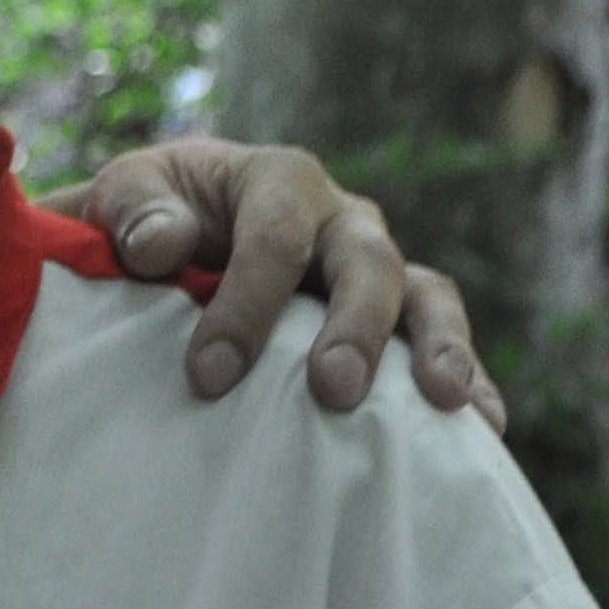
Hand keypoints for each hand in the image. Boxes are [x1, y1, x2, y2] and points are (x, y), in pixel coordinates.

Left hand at [61, 137, 505, 433]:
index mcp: (278, 180)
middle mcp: (340, 218)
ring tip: (445, 402)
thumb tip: (162, 245)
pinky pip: (441, 339)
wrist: (173, 236)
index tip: (209, 374)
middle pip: (367, 262)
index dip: (247, 304)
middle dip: (355, 326)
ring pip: (424, 296)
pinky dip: (469, 377)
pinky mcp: (394, 317)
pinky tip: (483, 428)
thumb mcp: (125, 195)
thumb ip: (134, 211)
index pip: (275, 235)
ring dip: (440, 346)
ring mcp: (375, 267)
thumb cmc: (147, 219)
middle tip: (335, 390)